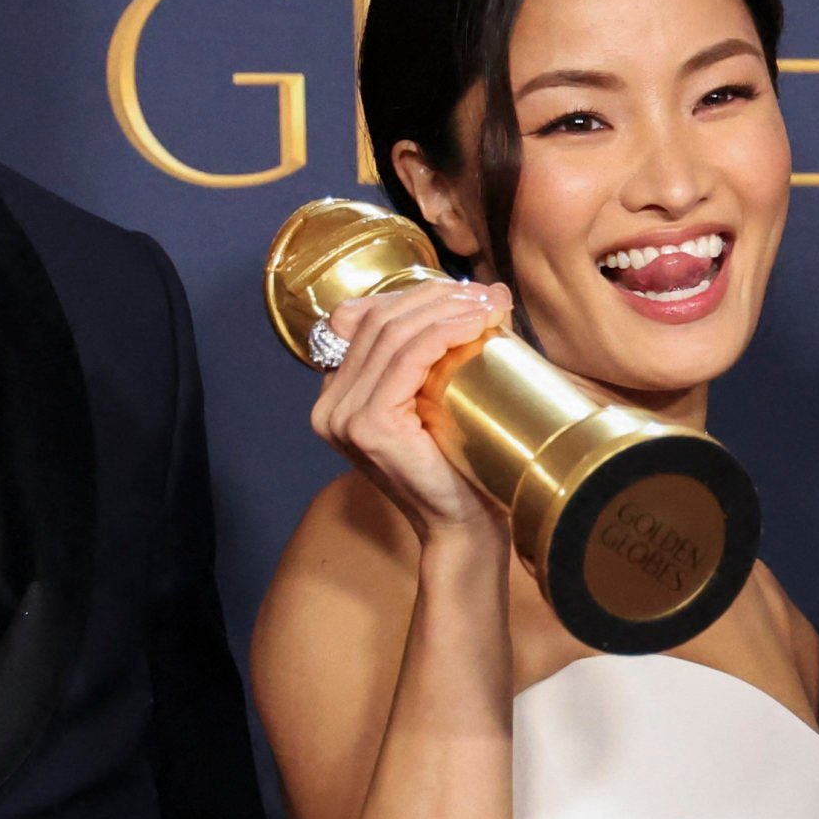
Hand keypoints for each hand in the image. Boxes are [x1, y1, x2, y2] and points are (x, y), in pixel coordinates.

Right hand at [312, 281, 513, 542]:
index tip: (470, 292)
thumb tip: (488, 292)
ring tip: (489, 305)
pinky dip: (444, 333)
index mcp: (340, 395)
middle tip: (486, 295)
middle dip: (436, 297)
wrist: (464, 527)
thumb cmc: (461, 467)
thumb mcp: (443, 396)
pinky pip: (407, 359)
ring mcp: (343, 416)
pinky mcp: (367, 425)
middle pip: (381, 320)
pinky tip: (476, 323)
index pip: (371, 321)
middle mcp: (330, 405)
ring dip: (446, 309)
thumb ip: (447, 350)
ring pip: (394, 333)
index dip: (419, 296)